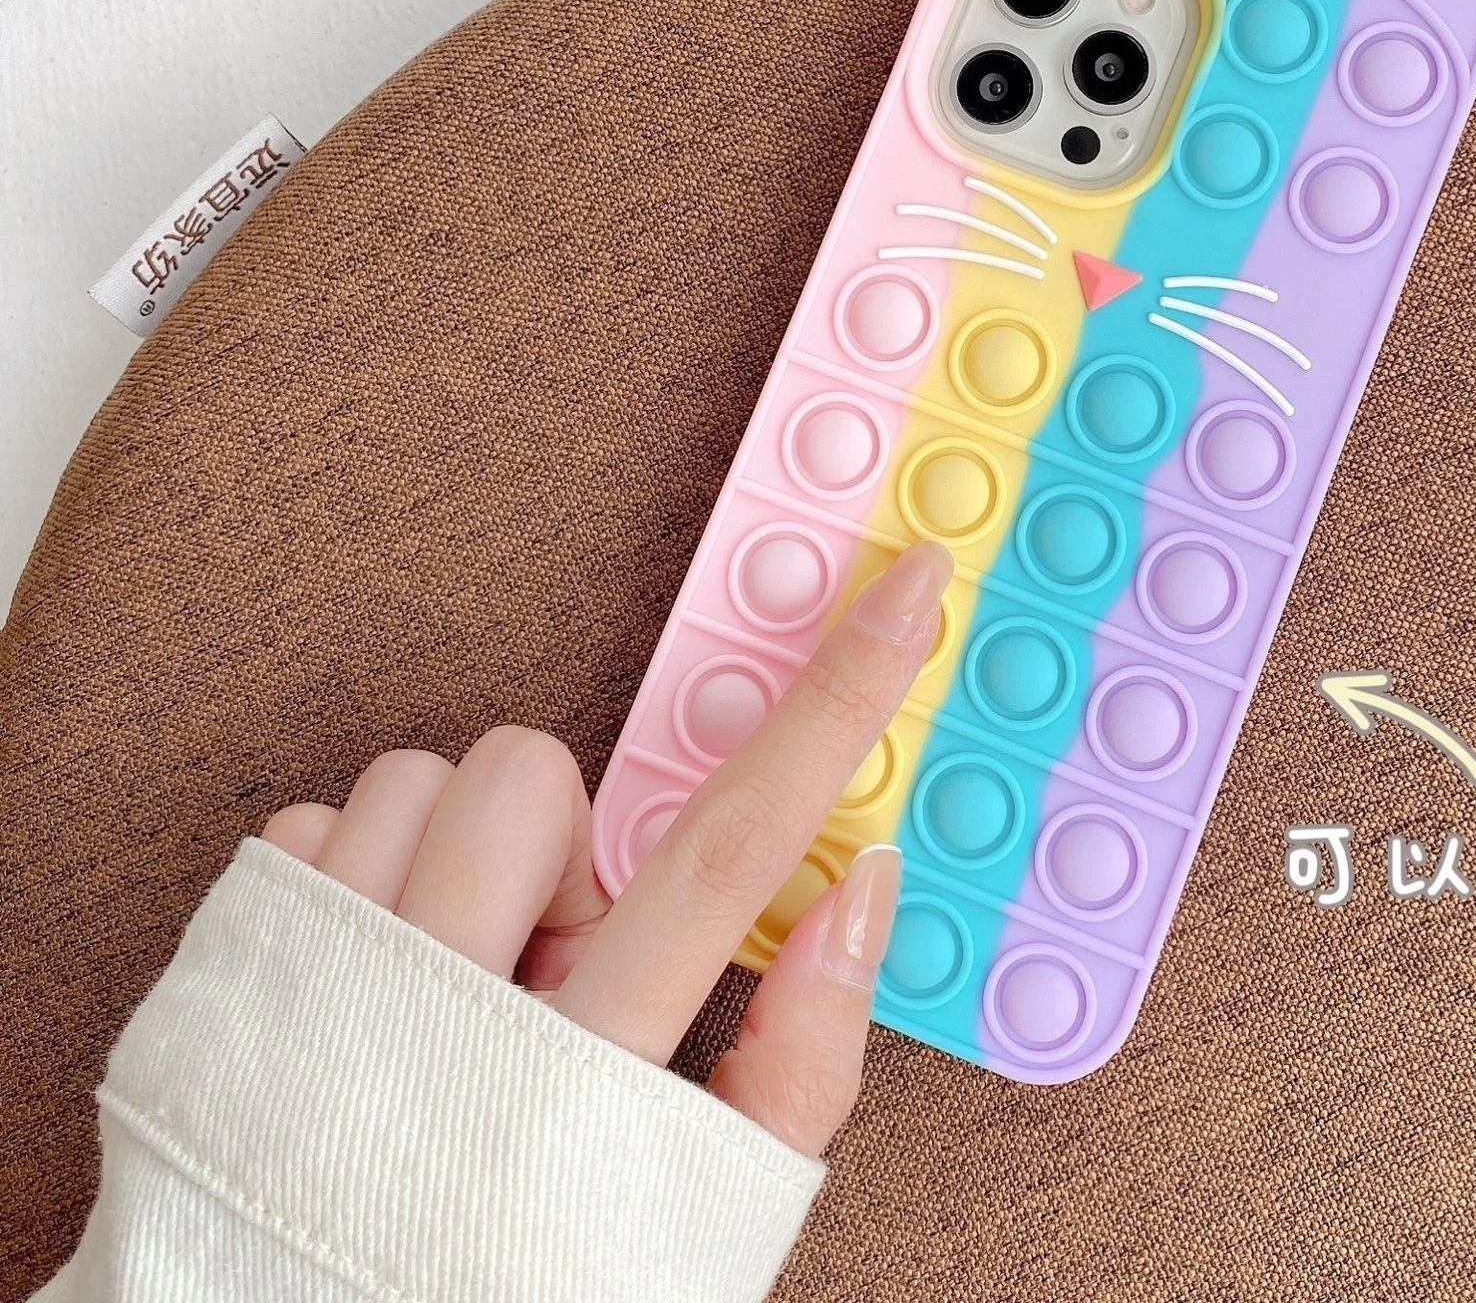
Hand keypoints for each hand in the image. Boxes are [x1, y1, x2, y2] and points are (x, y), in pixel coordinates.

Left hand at [261, 539, 953, 1155]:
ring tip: (457, 972)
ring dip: (454, 859)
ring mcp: (314, 989)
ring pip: (418, 776)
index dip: (836, 703)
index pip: (736, 846)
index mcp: (579, 1085)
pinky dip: (356, 880)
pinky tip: (370, 972)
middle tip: (552, 961)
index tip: (899, 591)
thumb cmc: (512, 1275)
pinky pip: (313, 822)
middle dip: (559, 842)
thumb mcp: (692, 1217)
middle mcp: (437, 1022)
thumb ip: (800, 1059)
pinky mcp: (226, 971)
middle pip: (535, 778)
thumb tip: (858, 888)